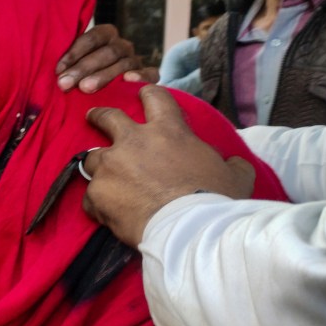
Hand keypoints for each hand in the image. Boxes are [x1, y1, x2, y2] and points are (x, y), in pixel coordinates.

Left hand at [56, 23, 149, 92]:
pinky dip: (140, 77)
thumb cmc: (85, 75)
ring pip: (122, 64)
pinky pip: (150, 74)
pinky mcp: (150, 76)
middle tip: (65, 84)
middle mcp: (122, 45)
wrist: (115, 90)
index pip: (91, 38)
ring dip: (102, 76)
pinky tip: (128, 81)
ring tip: (85, 89)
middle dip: (82, 68)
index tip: (58, 70)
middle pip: (105, 53)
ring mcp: (136, 60)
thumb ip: (68, 63)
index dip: (73, 53)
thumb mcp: (77, 64)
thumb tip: (52, 72)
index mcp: (106, 34)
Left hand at [81, 85, 254, 245]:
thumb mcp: (236, 176)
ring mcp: (111, 166)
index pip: (155, 97)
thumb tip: (235, 164)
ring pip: (91, 158)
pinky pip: (90, 197)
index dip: (149, 94)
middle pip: (106, 117)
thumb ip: (232, 164)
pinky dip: (97, 203)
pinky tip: (106, 213)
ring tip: (102, 178)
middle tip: (94, 117)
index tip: (143, 94)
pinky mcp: (97, 193)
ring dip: (97, 166)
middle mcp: (133, 142)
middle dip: (99, 116)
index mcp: (168, 131)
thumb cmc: (216, 201)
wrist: (190, 231)